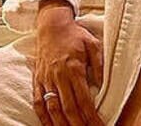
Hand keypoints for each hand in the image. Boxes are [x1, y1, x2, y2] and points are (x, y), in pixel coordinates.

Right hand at [31, 1, 104, 125]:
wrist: (51, 24)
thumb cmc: (74, 34)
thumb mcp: (93, 44)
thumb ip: (100, 66)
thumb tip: (103, 85)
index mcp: (74, 69)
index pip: (84, 100)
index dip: (91, 117)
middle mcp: (58, 76)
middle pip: (68, 108)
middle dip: (78, 125)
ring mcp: (46, 79)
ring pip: (52, 108)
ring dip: (61, 124)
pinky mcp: (37, 80)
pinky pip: (38, 102)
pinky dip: (43, 116)